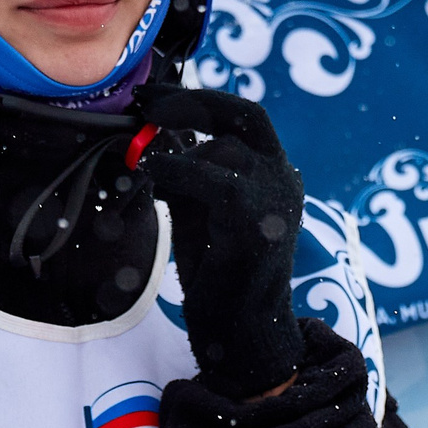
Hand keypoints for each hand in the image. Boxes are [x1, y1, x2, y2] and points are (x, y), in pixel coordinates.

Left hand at [131, 84, 306, 398]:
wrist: (241, 333)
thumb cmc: (217, 273)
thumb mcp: (197, 210)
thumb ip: (184, 172)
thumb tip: (152, 135)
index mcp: (274, 173)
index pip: (242, 115)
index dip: (197, 98)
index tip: (152, 94)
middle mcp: (284, 178)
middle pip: (243, 115)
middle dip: (191, 101)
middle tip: (146, 103)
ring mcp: (278, 198)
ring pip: (223, 149)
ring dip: (176, 154)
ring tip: (144, 169)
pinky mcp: (259, 222)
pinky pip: (214, 180)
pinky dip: (177, 169)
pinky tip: (151, 171)